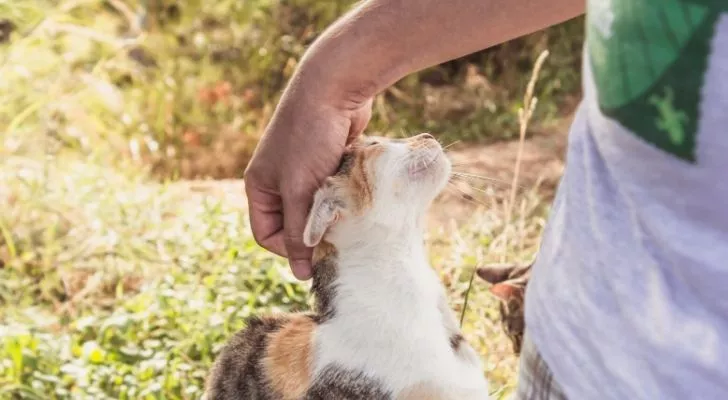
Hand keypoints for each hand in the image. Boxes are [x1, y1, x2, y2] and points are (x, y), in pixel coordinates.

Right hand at [244, 71, 371, 279]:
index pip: (267, 235)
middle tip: (339, 237)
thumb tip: (301, 274)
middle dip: (315, 231)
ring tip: (349, 213)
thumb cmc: (309, 137)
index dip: (289, 250)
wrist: (335, 87)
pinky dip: (346, 196)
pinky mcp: (330, 163)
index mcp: (260, 186)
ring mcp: (306, 171)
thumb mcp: (299, 190)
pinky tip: (357, 194)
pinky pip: (336, 192)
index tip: (317, 253)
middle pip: (295, 224)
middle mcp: (279, 180)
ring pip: (319, 209)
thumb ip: (299, 232)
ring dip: (334, 214)